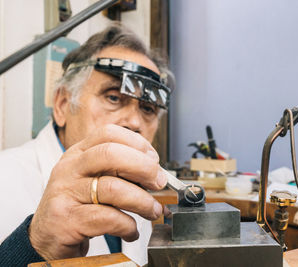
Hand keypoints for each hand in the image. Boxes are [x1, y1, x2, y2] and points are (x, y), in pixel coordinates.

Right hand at [28, 124, 166, 259]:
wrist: (47, 236)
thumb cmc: (77, 204)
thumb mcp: (93, 179)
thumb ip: (120, 171)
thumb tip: (157, 174)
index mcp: (78, 153)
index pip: (109, 133)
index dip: (138, 144)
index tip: (154, 161)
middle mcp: (70, 168)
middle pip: (111, 154)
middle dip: (144, 167)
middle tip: (159, 183)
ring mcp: (66, 193)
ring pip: (113, 188)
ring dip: (143, 202)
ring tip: (152, 211)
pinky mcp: (67, 220)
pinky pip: (107, 218)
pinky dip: (128, 226)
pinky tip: (131, 231)